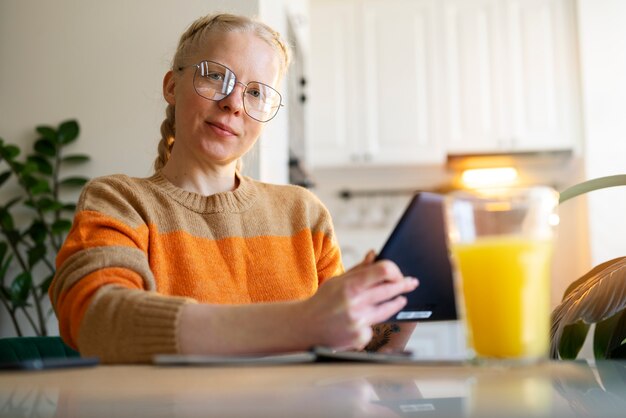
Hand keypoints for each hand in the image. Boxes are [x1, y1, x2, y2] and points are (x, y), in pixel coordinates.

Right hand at [300, 250, 418, 350]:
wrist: (305, 326)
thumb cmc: (323, 301)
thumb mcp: (337, 281)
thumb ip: (359, 270)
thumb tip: (374, 255)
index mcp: (349, 285)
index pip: (383, 271)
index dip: (394, 271)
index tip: (398, 274)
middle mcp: (355, 303)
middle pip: (390, 290)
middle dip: (404, 285)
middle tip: (412, 283)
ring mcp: (358, 322)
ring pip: (387, 310)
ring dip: (396, 303)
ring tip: (401, 300)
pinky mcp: (359, 337)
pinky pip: (374, 327)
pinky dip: (370, 324)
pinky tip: (360, 322)